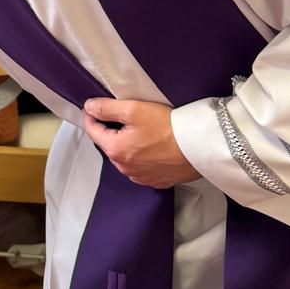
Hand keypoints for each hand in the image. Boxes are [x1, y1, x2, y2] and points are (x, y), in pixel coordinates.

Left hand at [81, 98, 198, 188]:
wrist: (199, 147)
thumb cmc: (168, 127)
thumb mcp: (134, 110)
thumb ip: (107, 108)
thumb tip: (89, 107)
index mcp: (115, 150)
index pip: (92, 131)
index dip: (92, 116)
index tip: (93, 107)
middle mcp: (124, 168)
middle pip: (109, 144)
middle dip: (111, 130)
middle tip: (122, 116)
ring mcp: (140, 177)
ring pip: (124, 157)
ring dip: (126, 144)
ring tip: (141, 131)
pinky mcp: (156, 181)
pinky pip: (140, 167)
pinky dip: (141, 156)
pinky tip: (152, 146)